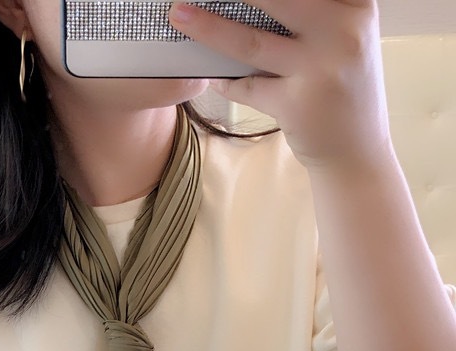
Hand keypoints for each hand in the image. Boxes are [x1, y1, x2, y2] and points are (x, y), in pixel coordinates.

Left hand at [169, 0, 391, 173]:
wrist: (356, 151)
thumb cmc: (342, 88)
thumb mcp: (342, 39)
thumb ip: (313, 13)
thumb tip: (247, 3)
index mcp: (356, 6)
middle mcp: (344, 31)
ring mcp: (320, 69)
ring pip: (251, 42)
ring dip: (208, 29)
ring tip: (179, 15)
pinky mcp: (296, 104)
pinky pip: (247, 87)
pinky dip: (224, 80)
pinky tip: (210, 74)